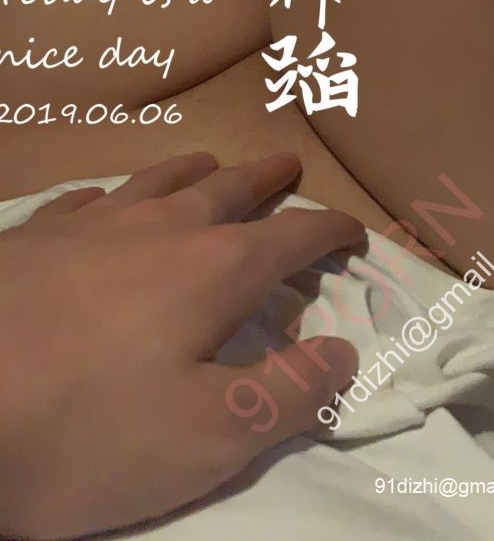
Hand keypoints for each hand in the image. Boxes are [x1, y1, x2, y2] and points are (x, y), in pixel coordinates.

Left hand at [0, 151, 363, 539]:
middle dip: (266, 179)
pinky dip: (114, 196)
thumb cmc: (86, 429)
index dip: (329, 231)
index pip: (291, 237)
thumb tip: (341, 352)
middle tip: (289, 165)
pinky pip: (86, 200)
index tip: (354, 229)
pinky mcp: (32, 239)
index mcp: (212, 270)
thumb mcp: (209, 436)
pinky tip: (105, 201)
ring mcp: (88, 226)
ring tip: (212, 164)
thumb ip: (288, 393)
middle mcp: (156, 229)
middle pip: (227, 190)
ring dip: (196, 171)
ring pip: (157, 181)